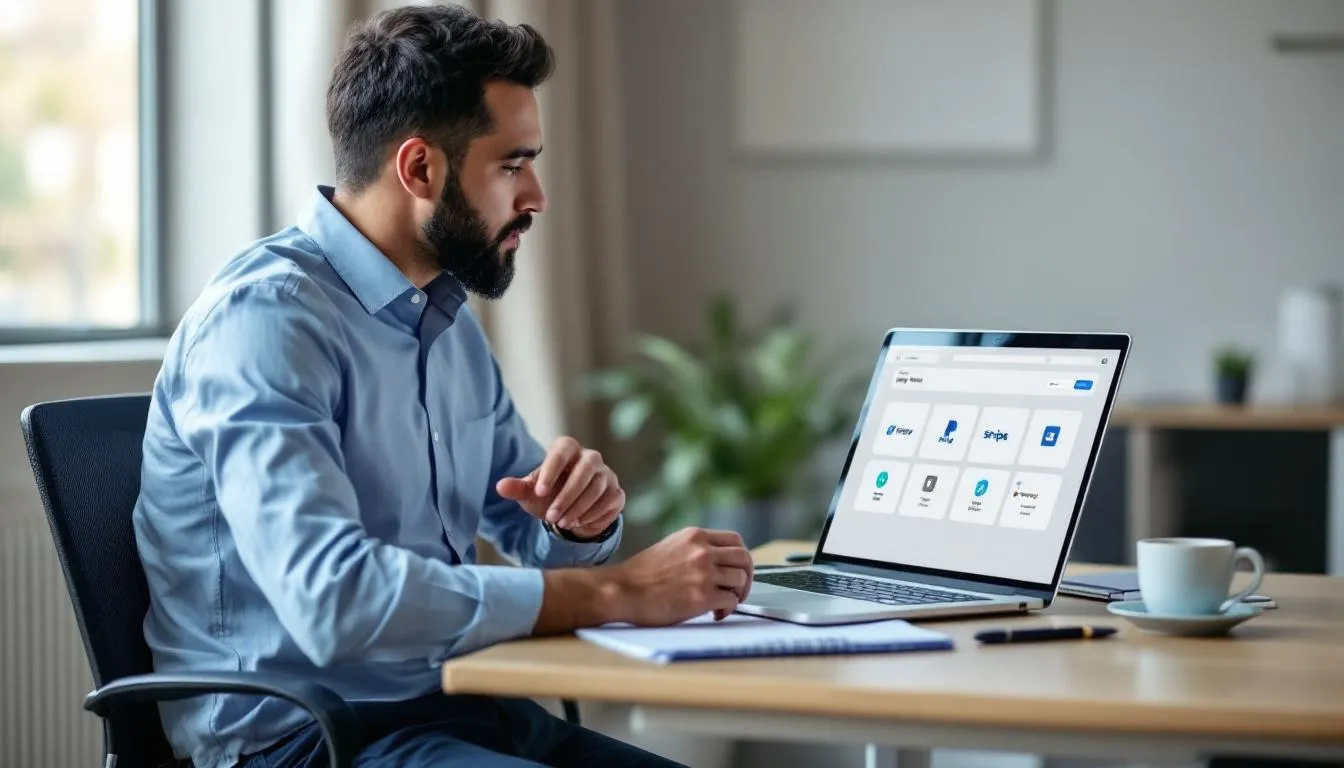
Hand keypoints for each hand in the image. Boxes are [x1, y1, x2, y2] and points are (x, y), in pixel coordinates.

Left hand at [495, 437, 623, 538]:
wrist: (572, 510)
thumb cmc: (549, 494)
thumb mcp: (531, 493)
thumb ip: (517, 488)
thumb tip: (500, 487)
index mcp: (568, 449)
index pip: (562, 451)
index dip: (551, 470)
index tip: (539, 492)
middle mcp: (591, 457)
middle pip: (584, 471)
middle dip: (567, 496)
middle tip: (551, 517)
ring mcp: (607, 474)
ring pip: (598, 488)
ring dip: (578, 508)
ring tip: (562, 523)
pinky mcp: (616, 492)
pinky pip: (609, 502)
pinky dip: (593, 515)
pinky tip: (578, 523)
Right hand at [608, 527, 753, 623]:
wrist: (622, 590)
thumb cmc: (640, 575)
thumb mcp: (670, 547)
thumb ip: (694, 550)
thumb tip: (715, 562)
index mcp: (695, 536)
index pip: (735, 540)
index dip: (740, 558)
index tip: (736, 570)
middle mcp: (703, 551)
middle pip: (744, 558)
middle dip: (746, 577)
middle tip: (739, 590)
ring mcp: (705, 572)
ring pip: (740, 580)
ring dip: (737, 594)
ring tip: (721, 604)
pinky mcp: (704, 596)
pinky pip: (731, 601)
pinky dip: (728, 609)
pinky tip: (715, 614)